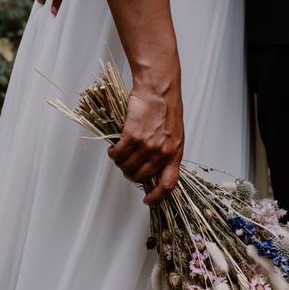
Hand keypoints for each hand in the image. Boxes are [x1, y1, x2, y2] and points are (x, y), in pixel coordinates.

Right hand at [107, 81, 183, 205]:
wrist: (159, 89)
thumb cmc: (166, 109)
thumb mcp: (175, 136)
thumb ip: (167, 153)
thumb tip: (154, 168)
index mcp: (174, 154)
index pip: (168, 184)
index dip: (158, 196)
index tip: (148, 200)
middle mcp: (162, 153)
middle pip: (140, 177)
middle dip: (130, 174)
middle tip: (126, 166)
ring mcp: (147, 146)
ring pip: (126, 166)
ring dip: (119, 163)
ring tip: (119, 155)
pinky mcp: (133, 136)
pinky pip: (118, 154)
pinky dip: (113, 153)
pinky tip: (114, 148)